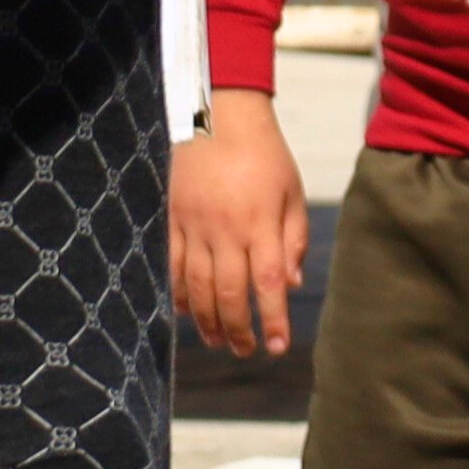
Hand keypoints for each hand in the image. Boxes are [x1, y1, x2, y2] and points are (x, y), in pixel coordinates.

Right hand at [173, 91, 310, 356]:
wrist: (219, 117)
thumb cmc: (265, 156)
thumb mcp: (291, 193)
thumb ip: (293, 239)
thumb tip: (292, 284)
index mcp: (260, 222)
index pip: (268, 283)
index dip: (272, 320)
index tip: (277, 347)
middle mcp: (226, 229)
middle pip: (228, 293)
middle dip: (238, 329)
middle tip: (245, 351)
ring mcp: (195, 225)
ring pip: (198, 286)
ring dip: (207, 320)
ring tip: (218, 341)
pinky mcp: (174, 218)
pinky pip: (174, 265)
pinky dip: (178, 292)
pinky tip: (185, 312)